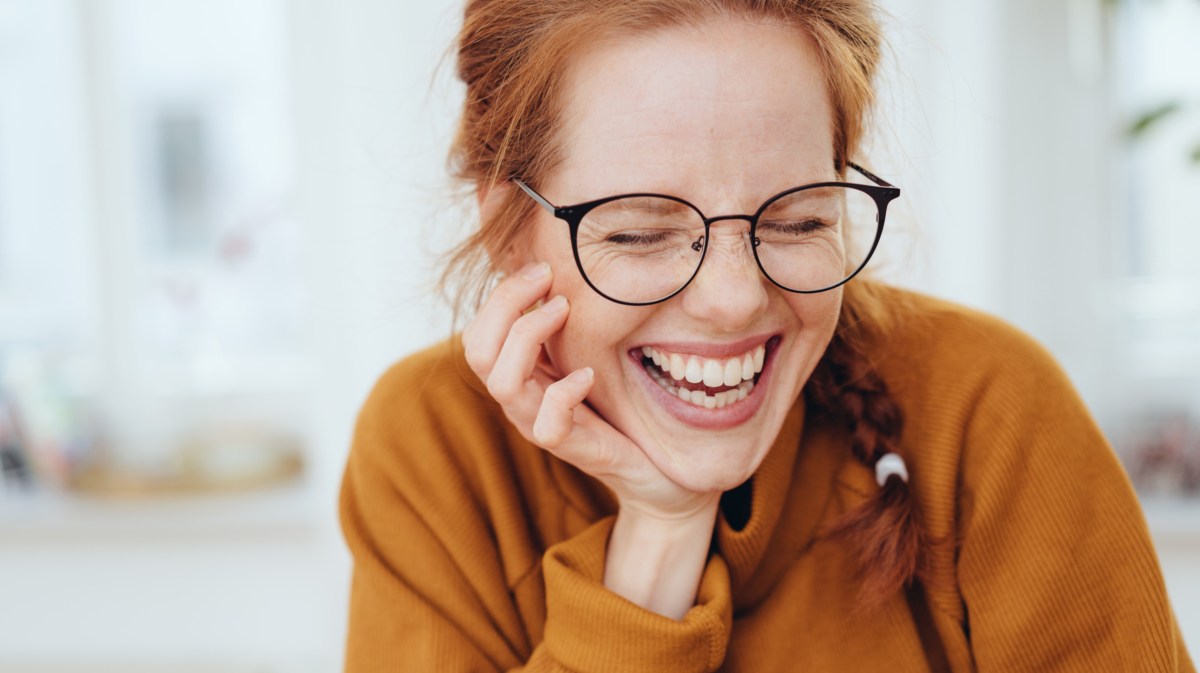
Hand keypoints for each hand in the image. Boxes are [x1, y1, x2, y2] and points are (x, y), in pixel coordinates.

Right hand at [461, 262, 716, 519]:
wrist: (652, 467)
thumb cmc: (617, 405)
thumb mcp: (583, 355)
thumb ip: (563, 325)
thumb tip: (561, 265)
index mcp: (517, 374)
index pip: (477, 334)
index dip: (501, 296)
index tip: (542, 267)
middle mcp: (519, 400)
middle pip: (478, 352)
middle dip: (506, 304)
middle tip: (548, 279)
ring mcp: (539, 424)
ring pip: (502, 383)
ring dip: (528, 336)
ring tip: (563, 310)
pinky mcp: (569, 447)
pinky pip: (547, 424)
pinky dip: (565, 392)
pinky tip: (589, 374)